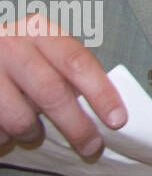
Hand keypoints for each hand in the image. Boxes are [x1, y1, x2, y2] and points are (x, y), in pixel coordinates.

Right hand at [0, 14, 125, 156]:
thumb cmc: (15, 56)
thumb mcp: (42, 49)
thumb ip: (66, 69)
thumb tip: (102, 109)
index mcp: (39, 30)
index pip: (77, 62)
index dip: (100, 92)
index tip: (117, 119)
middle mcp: (11, 45)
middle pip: (53, 93)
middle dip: (77, 125)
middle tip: (91, 145)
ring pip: (21, 118)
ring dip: (33, 133)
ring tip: (35, 133)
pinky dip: (6, 137)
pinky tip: (7, 127)